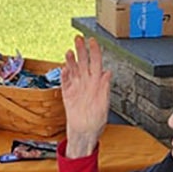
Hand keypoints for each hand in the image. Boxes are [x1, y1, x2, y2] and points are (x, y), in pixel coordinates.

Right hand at [61, 35, 110, 157]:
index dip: (94, 51)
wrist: (84, 133)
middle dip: (81, 49)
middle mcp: (87, 82)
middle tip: (78, 38)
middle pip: (83, 62)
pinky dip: (64, 74)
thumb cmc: (96, 121)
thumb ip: (104, 88)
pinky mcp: (67, 93)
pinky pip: (65, 81)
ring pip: (73, 69)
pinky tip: (64, 67)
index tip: (92, 40)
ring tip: (69, 51)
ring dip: (71, 60)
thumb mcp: (104, 104)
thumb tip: (108, 73)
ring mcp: (76, 87)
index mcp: (97, 83)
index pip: (96, 62)